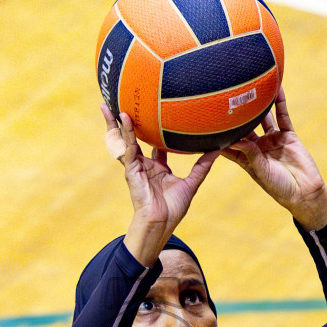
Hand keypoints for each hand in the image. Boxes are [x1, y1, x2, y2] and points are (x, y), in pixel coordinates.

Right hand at [103, 105, 217, 264]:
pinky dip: (126, 133)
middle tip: (121, 103)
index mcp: (157, 167)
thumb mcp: (191, 183)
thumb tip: (217, 150)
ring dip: (117, 123)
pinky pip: (128, 148)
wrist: (161, 223)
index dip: (152, 131)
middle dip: (126, 123)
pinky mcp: (131, 170)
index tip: (153, 113)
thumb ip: (202, 166)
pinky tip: (123, 119)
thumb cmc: (173, 208)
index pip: (154, 144)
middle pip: (134, 138)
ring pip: (126, 140)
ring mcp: (135, 166)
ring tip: (110, 105)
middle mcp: (144, 164)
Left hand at [220, 89, 326, 229]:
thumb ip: (250, 154)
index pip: (228, 143)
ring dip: (258, 104)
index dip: (218, 134)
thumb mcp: (261, 172)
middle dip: (236, 113)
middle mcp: (257, 146)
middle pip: (244, 126)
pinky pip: (282, 116)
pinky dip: (280, 102)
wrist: (304, 192)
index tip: (206, 121)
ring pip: (263, 117)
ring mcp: (272, 139)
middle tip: (226, 96)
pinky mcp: (287, 135)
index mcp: (246, 157)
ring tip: (250, 86)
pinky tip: (275, 89)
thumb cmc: (279, 188)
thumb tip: (236, 139)